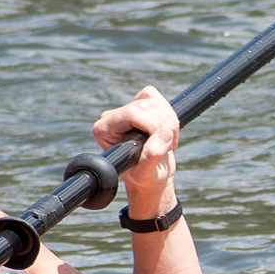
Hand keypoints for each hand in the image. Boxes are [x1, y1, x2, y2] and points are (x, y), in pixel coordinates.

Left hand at [94, 84, 180, 219]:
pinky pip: (154, 96)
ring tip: (168, 141)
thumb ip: (151, 157)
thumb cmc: (144, 178)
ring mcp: (125, 109)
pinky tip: (166, 129)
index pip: (132, 114)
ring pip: (153, 101)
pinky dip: (167, 111)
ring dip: (169, 120)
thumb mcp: (146, 174)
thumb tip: (164, 136)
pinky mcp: (138, 105)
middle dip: (164, 124)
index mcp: (104, 131)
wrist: (151, 176)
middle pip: (144, 106)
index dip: (153, 124)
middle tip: (169, 145)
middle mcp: (112, 118)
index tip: (165, 141)